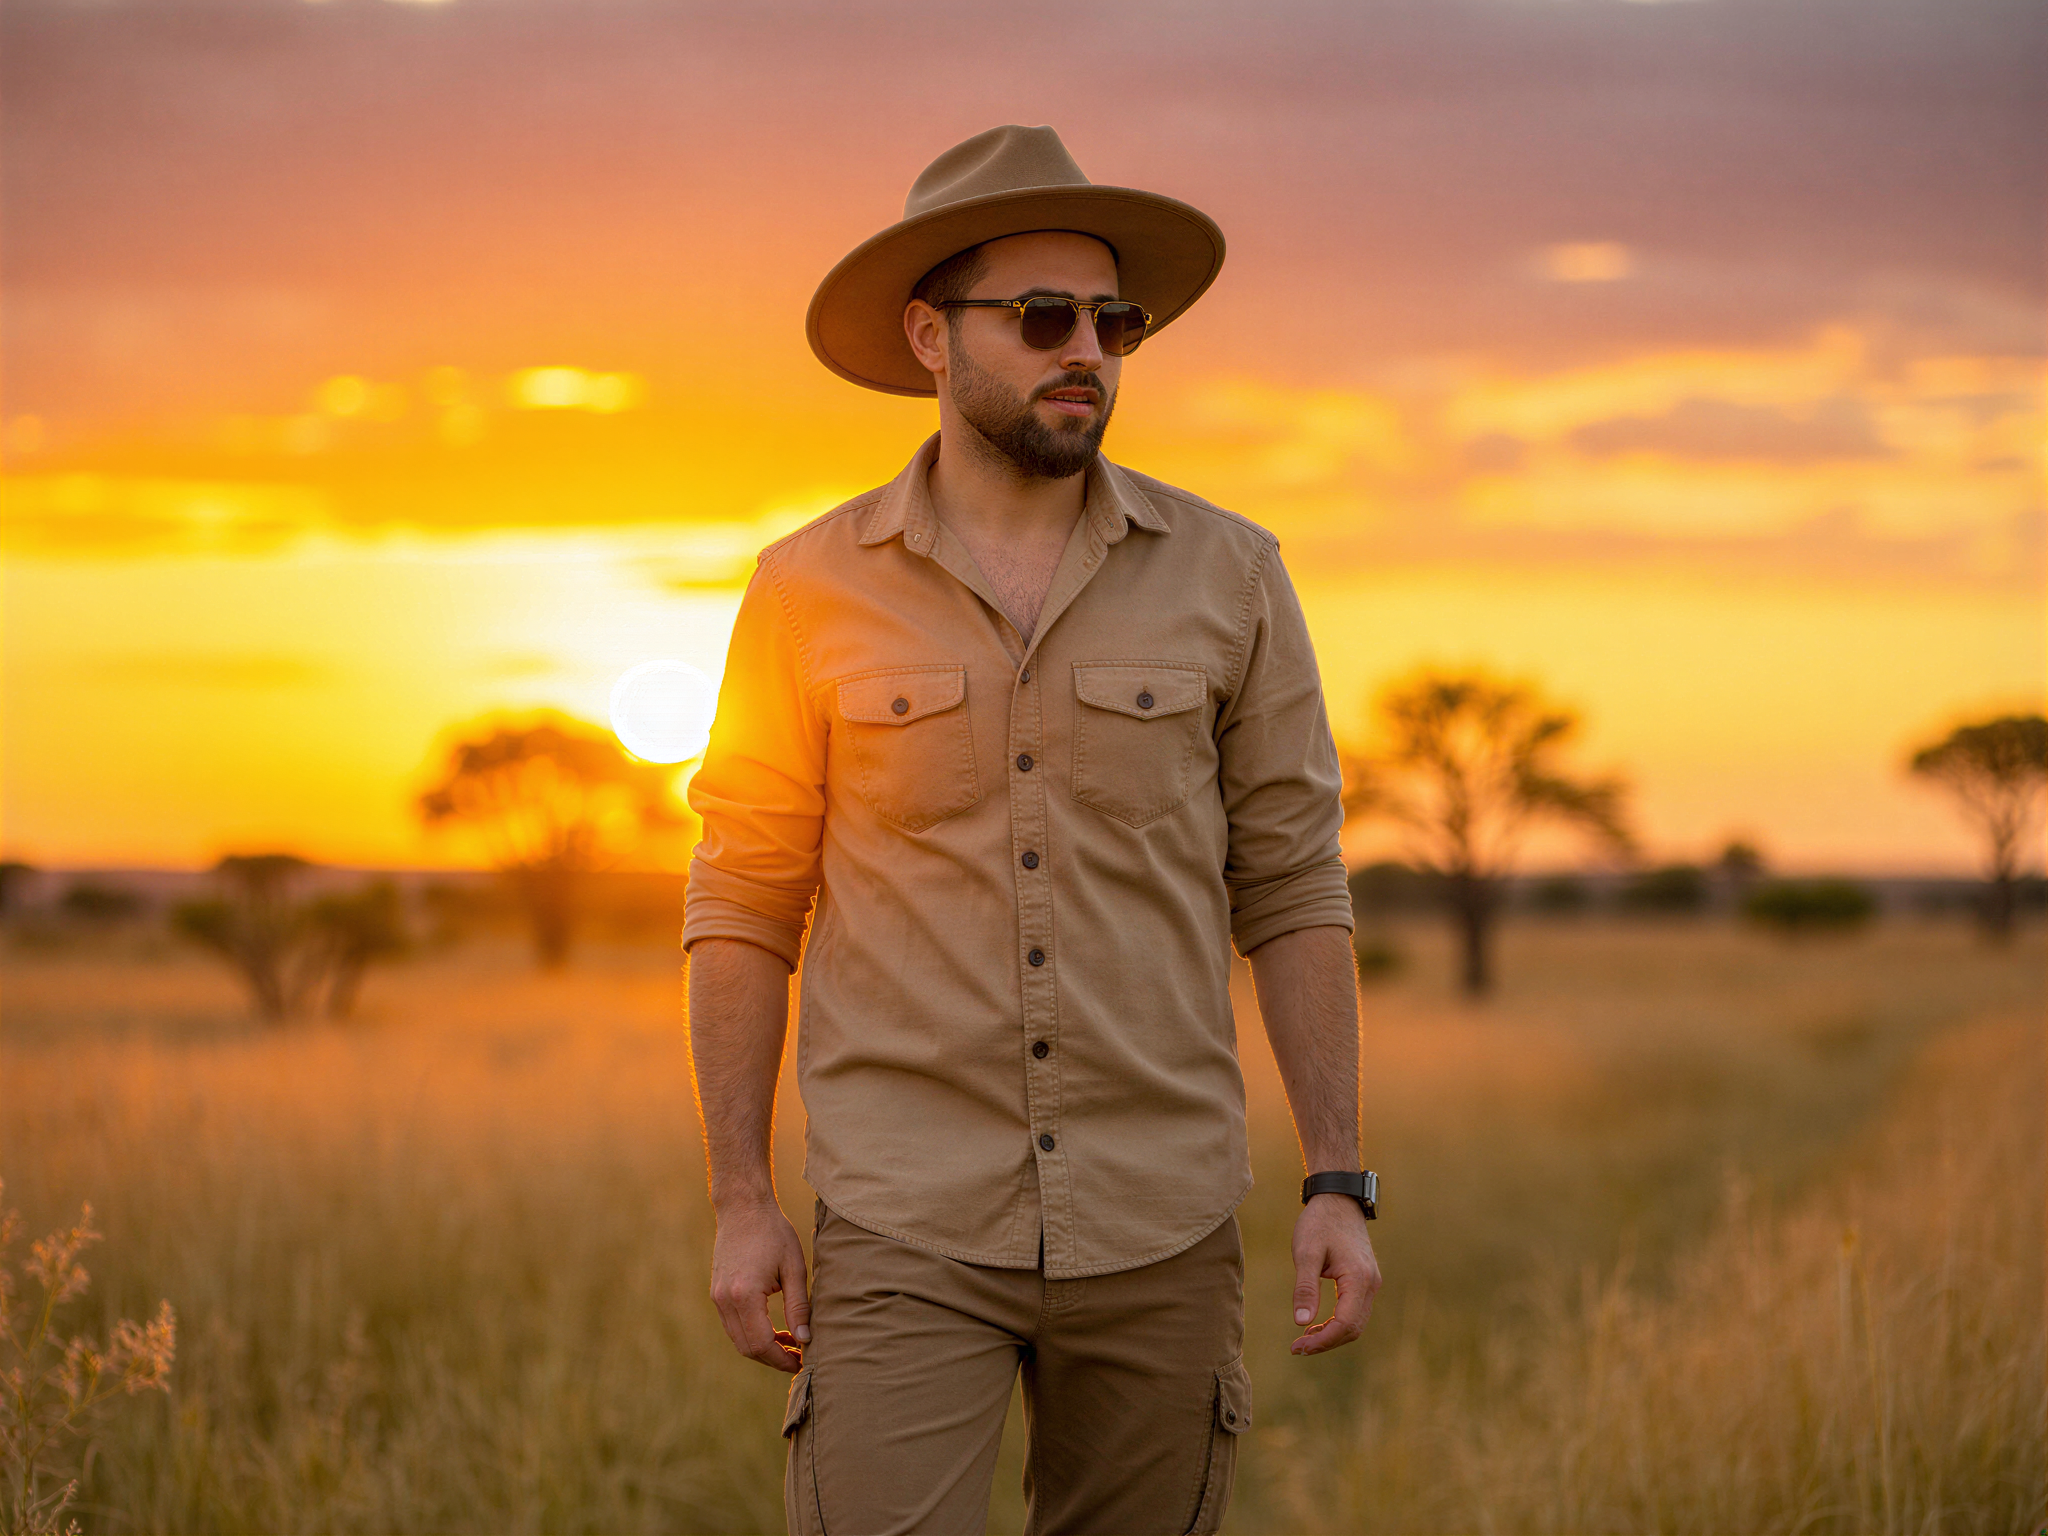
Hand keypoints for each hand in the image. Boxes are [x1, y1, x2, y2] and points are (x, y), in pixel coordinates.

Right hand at [709, 1200, 811, 1372]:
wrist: (743, 1207)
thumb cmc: (773, 1233)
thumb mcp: (794, 1268)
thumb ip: (799, 1307)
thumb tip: (805, 1340)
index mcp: (745, 1295)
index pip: (761, 1344)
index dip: (781, 1359)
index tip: (801, 1362)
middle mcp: (725, 1300)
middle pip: (747, 1347)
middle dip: (772, 1359)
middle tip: (798, 1357)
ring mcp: (717, 1297)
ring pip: (738, 1339)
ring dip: (762, 1347)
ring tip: (790, 1343)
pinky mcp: (716, 1293)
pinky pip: (733, 1325)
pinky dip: (751, 1333)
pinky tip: (774, 1329)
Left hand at [1289, 1193, 1380, 1356]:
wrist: (1338, 1199)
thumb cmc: (1320, 1222)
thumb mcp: (1306, 1253)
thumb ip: (1305, 1288)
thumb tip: (1301, 1323)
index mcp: (1359, 1279)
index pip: (1344, 1324)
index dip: (1322, 1341)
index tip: (1297, 1347)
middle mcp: (1371, 1284)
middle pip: (1352, 1329)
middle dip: (1326, 1342)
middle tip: (1297, 1348)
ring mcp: (1371, 1283)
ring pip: (1355, 1323)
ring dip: (1331, 1335)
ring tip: (1304, 1339)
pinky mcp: (1365, 1280)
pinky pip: (1355, 1311)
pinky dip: (1337, 1323)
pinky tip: (1316, 1324)